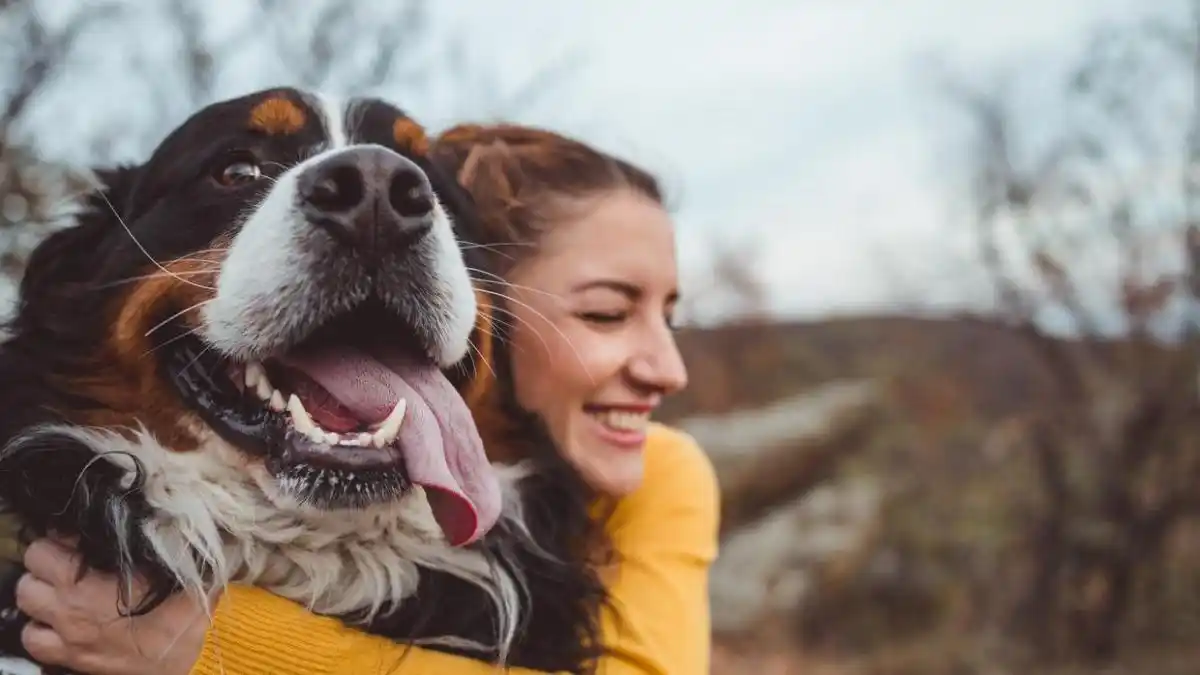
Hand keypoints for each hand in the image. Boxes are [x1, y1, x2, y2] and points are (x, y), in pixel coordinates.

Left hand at [15, 537, 208, 674]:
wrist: (189, 660)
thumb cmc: (182, 613)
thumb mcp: (173, 568)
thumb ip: (151, 544)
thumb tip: (145, 521)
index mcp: (85, 580)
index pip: (47, 545)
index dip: (63, 536)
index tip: (81, 537)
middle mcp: (67, 606)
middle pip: (32, 568)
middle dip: (48, 559)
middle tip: (71, 558)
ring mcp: (65, 633)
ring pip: (26, 601)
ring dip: (41, 590)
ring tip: (64, 588)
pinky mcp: (70, 657)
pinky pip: (33, 639)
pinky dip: (41, 627)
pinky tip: (62, 620)